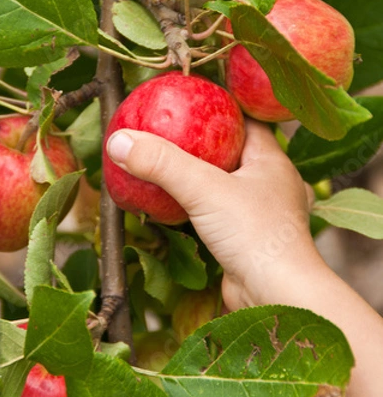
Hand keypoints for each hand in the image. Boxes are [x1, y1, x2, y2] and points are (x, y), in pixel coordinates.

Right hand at [106, 119, 316, 309]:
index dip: (221, 107)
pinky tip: (182, 206)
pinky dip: (204, 206)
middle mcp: (272, 182)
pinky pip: (224, 211)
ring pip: (229, 183)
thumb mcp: (203, 189)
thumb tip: (118, 140)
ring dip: (204, 177)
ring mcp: (263, 212)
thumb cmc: (254, 234)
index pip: (247, 119)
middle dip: (207, 142)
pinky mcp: (251, 238)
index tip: (190, 101)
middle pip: (235, 150)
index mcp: (272, 159)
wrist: (278, 296)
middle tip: (172, 132)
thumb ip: (161, 163)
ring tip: (172, 167)